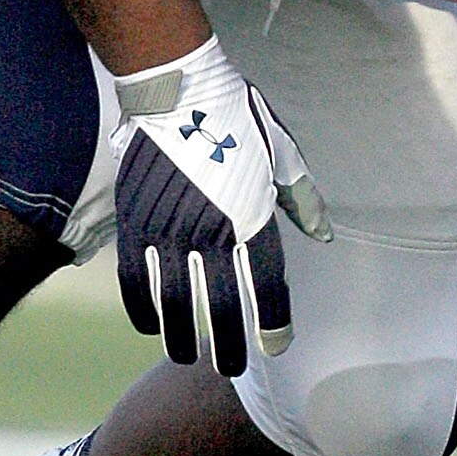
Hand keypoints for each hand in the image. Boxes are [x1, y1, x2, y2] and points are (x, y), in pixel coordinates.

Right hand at [111, 36, 330, 373]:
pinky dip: (142, 308)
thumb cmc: (236, 116)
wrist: (177, 85)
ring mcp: (168, 227)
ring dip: (182, 338)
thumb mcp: (281, 153)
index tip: (275, 348)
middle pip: (219, 306)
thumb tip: (322, 235)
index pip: (265, 286)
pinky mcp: (135, 220)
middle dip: (227, 346)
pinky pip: (135, 278)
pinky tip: (151, 326)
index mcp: (252, 215)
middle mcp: (212, 229)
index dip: (272, 324)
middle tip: (231, 370)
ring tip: (189, 358)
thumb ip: (301, 200)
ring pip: (173, 302)